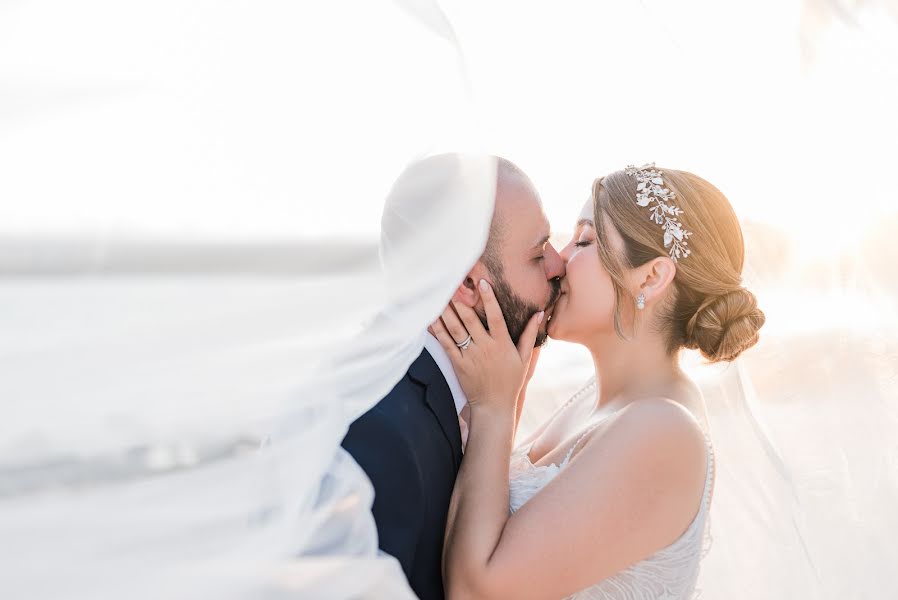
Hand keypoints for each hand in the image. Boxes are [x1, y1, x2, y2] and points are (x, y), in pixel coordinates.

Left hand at [430, 279, 542, 412]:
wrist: (493, 406)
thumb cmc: (510, 381)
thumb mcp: (524, 358)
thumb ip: (530, 334)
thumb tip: (539, 313)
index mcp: (502, 344)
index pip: (496, 316)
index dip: (489, 299)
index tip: (483, 282)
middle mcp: (485, 347)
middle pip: (471, 320)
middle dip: (462, 301)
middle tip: (454, 284)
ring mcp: (470, 355)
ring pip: (456, 329)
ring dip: (447, 311)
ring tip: (441, 295)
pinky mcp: (458, 363)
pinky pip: (446, 343)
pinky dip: (438, 330)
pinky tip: (432, 317)